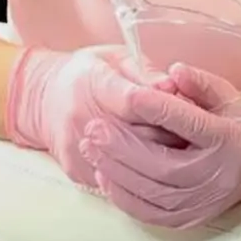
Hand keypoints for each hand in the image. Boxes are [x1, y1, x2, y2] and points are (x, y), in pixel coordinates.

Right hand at [4, 45, 178, 189]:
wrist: (45, 100)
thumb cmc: (88, 74)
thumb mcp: (116, 59)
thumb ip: (145, 72)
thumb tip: (172, 86)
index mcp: (92, 82)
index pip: (136, 101)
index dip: (166, 107)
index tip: (190, 108)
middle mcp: (81, 117)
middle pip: (137, 137)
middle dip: (170, 136)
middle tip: (195, 136)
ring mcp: (77, 149)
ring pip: (129, 166)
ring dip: (159, 160)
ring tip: (182, 153)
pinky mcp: (78, 172)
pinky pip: (117, 182)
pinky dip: (141, 177)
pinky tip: (159, 169)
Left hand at [79, 63, 240, 228]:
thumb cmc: (236, 124)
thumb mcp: (226, 96)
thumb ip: (200, 82)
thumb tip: (174, 71)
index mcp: (229, 139)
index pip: (189, 124)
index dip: (158, 109)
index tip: (129, 94)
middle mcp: (215, 176)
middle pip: (163, 164)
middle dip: (123, 146)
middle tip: (94, 127)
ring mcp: (200, 203)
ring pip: (151, 191)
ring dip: (115, 170)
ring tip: (91, 147)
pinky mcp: (186, 219)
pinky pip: (148, 213)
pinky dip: (122, 196)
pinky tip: (103, 175)